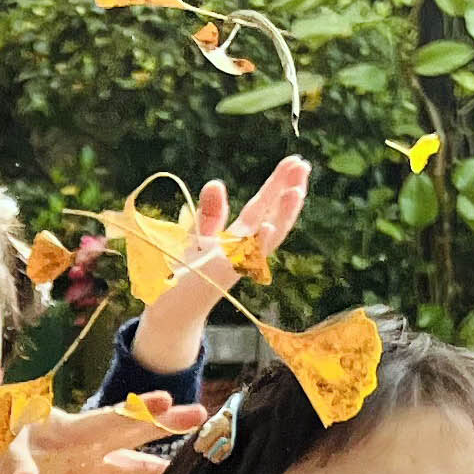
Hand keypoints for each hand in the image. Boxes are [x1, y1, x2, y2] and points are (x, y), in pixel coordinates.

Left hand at [5, 400, 202, 473]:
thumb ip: (14, 464)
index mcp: (69, 429)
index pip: (109, 418)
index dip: (137, 411)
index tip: (166, 398)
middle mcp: (84, 443)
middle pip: (129, 432)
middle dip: (163, 424)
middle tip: (200, 414)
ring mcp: (83, 461)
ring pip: (125, 459)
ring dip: (153, 463)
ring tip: (186, 467)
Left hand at [128, 159, 314, 379]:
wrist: (170, 312)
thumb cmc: (185, 275)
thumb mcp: (199, 237)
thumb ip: (211, 212)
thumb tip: (217, 182)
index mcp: (238, 237)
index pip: (262, 206)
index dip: (277, 183)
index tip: (294, 161)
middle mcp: (243, 249)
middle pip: (271, 216)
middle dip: (287, 192)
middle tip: (303, 165)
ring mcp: (236, 263)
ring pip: (266, 237)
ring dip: (283, 216)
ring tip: (297, 192)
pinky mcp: (222, 276)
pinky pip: (244, 259)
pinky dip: (257, 244)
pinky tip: (269, 227)